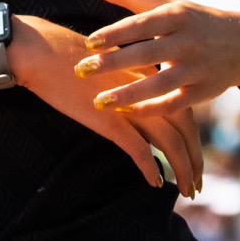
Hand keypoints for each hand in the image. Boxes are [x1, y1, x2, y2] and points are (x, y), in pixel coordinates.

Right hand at [11, 14, 202, 195]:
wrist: (43, 51)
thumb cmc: (68, 57)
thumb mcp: (109, 65)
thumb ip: (127, 82)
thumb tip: (134, 103)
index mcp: (148, 74)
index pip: (183, 108)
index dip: (193, 135)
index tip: (194, 155)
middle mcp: (146, 89)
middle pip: (185, 128)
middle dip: (194, 158)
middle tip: (197, 182)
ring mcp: (129, 106)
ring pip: (170, 142)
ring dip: (182, 169)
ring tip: (186, 188)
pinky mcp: (110, 121)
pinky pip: (140, 151)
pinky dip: (150, 168)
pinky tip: (155, 182)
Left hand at [73, 0, 239, 115]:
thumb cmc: (194, 20)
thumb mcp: (166, 3)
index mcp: (177, 15)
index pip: (142, 24)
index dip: (116, 34)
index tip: (89, 44)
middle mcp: (189, 40)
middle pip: (148, 53)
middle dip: (113, 63)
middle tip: (81, 71)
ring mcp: (198, 68)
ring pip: (160, 83)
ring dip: (129, 94)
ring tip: (99, 101)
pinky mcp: (203, 91)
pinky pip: (174, 104)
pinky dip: (151, 110)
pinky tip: (124, 113)